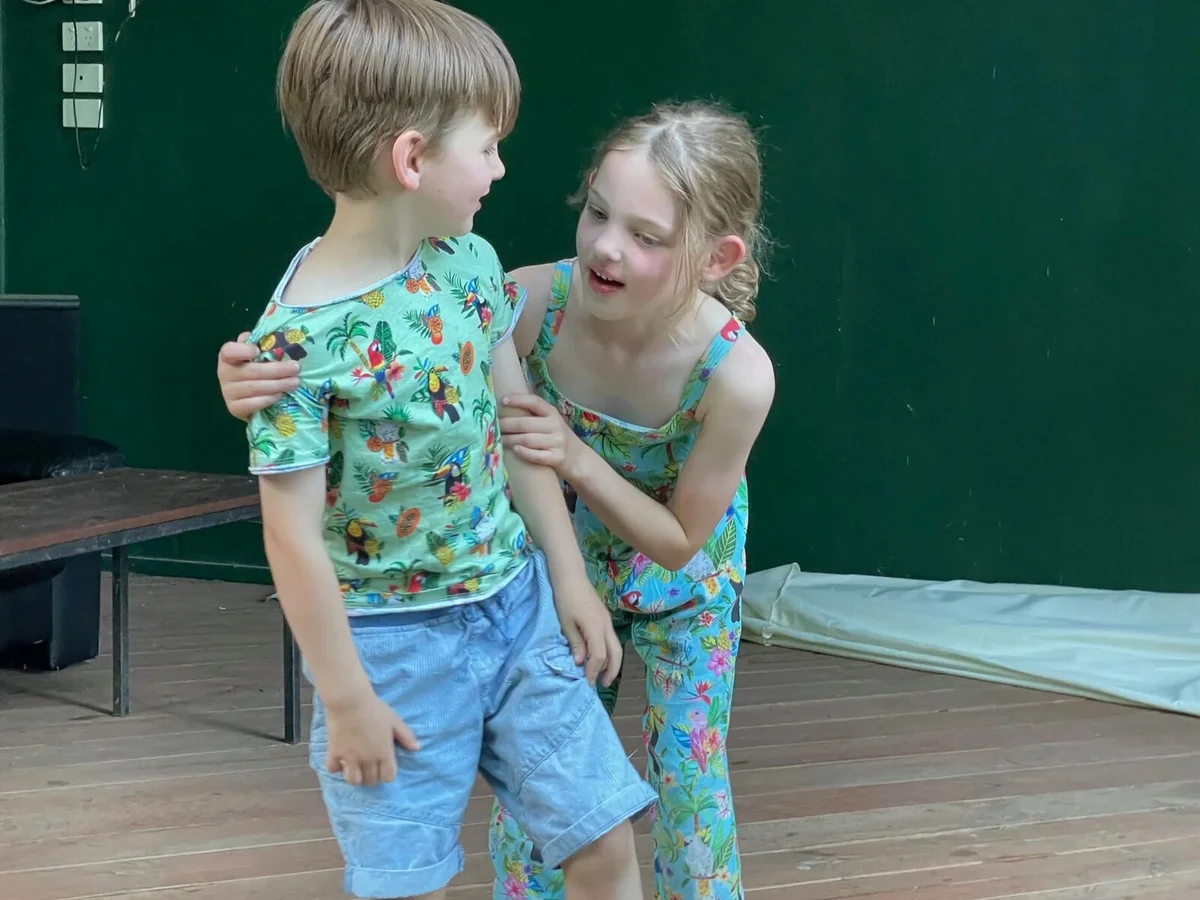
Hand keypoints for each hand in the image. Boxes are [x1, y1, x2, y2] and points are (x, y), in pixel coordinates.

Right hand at [218, 331, 300, 420]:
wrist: (248, 399)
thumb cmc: (255, 371)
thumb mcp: (257, 355)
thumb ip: (260, 343)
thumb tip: (270, 334)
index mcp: (228, 357)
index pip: (228, 351)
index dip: (241, 351)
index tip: (257, 351)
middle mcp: (224, 374)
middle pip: (251, 371)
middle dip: (277, 370)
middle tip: (296, 368)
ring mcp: (228, 393)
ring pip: (255, 388)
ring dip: (278, 385)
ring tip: (295, 382)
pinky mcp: (234, 409)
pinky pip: (253, 404)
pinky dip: (269, 399)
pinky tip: (281, 395)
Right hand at [325, 691, 420, 785]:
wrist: (350, 700)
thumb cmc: (375, 709)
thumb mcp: (394, 721)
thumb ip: (406, 736)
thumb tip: (417, 748)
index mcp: (383, 753)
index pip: (388, 777)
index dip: (387, 774)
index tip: (385, 766)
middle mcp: (367, 759)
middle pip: (371, 780)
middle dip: (373, 777)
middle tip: (371, 767)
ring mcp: (350, 758)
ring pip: (353, 780)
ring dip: (356, 777)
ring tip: (356, 768)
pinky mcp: (334, 752)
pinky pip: (333, 769)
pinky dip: (337, 768)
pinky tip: (340, 760)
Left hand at [499, 393, 580, 479]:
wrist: (578, 459)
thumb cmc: (556, 438)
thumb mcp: (550, 422)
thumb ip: (534, 416)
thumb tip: (504, 408)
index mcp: (552, 413)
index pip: (534, 402)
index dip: (518, 400)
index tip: (503, 401)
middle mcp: (555, 425)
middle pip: (525, 423)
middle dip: (506, 425)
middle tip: (493, 427)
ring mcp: (557, 442)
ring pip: (527, 440)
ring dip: (510, 440)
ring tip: (499, 440)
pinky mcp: (557, 458)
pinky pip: (536, 455)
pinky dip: (524, 453)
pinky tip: (515, 450)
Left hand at [553, 571, 621, 686]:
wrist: (571, 576)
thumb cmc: (565, 598)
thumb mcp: (566, 623)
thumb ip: (575, 643)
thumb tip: (580, 662)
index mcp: (595, 627)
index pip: (599, 656)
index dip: (594, 670)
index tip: (587, 682)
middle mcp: (606, 625)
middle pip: (615, 653)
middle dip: (611, 671)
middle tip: (602, 684)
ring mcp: (607, 621)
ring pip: (616, 646)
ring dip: (612, 662)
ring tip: (603, 674)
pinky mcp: (605, 618)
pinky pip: (611, 639)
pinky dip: (608, 652)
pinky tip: (599, 657)